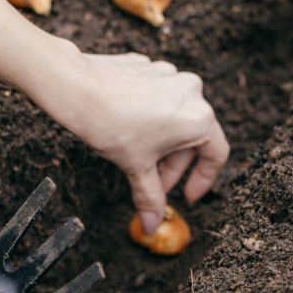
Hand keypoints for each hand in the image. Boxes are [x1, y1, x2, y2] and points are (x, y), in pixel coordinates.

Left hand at [32, 46, 228, 233]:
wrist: (77, 88)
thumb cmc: (111, 125)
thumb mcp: (135, 167)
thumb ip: (150, 196)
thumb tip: (152, 225)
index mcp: (198, 118)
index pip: (216, 155)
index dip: (202, 180)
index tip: (188, 196)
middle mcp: (191, 92)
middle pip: (192, 138)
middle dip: (172, 166)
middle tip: (152, 185)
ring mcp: (169, 75)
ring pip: (172, 118)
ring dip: (159, 144)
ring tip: (134, 158)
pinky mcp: (148, 67)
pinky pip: (154, 100)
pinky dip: (146, 119)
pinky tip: (124, 130)